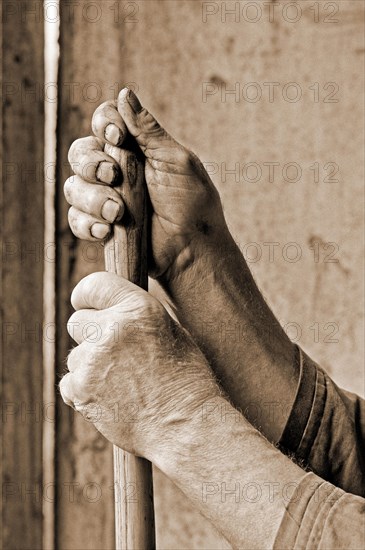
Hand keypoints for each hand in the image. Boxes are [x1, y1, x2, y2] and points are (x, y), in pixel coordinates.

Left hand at [59, 272, 218, 460]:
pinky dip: (84, 390)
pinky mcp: (81, 390)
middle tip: (113, 352)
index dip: (87, 295)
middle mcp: (113, 329)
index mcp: (140, 309)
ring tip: (122, 382)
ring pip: (75, 355)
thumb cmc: (186, 380)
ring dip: (90, 365)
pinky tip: (111, 398)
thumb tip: (109, 307)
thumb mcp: (172, 332)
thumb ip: (136, 315)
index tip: (86, 303)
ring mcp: (93, 361)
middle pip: (77, 321)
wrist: (186, 426)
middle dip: (90, 333)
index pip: (93, 285)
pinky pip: (69, 382)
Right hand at [64, 88, 228, 278]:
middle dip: (92, 164)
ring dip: (93, 198)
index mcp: (136, 149)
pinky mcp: (101, 227)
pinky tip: (107, 230)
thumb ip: (149, 131)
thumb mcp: (176, 161)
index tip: (118, 137)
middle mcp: (117, 171)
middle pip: (80, 153)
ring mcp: (106, 199)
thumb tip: (125, 93)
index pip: (106, 123)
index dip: (105, 125)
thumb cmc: (193, 205)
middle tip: (114, 177)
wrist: (193, 251)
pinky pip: (76, 220)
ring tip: (119, 213)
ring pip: (74, 187)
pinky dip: (87, 223)